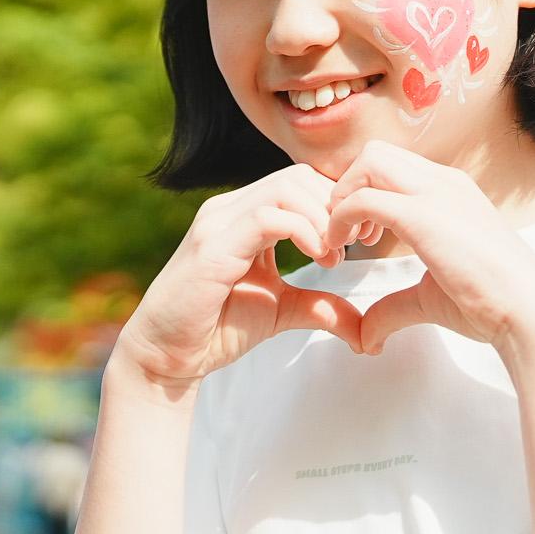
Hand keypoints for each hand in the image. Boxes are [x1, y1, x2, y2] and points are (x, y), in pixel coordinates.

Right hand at [119, 164, 372, 388]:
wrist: (167, 357)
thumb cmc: (216, 328)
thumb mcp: (282, 310)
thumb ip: (321, 307)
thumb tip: (366, 332)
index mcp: (244, 215)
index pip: (301, 181)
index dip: (336, 204)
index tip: (356, 242)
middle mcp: (228, 209)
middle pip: (298, 176)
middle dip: (334, 207)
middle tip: (350, 247)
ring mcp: (217, 223)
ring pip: (286, 188)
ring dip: (322, 218)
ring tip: (333, 257)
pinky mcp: (212, 246)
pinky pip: (267, 217)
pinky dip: (303, 231)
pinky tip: (319, 258)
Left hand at [320, 141, 534, 357]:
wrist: (527, 312)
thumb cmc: (491, 303)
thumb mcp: (431, 294)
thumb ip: (394, 306)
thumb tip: (366, 336)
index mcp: (451, 190)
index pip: (392, 164)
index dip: (365, 191)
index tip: (363, 232)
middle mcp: (443, 182)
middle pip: (374, 153)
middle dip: (348, 185)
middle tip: (350, 231)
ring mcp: (436, 194)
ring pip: (368, 161)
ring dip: (344, 195)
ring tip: (346, 239)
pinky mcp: (423, 217)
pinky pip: (363, 198)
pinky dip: (340, 218)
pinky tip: (341, 246)